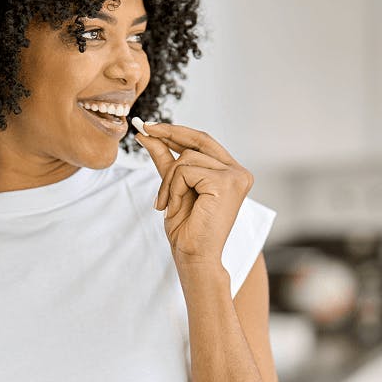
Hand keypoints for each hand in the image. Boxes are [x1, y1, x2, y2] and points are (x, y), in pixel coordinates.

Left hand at [134, 119, 253, 267]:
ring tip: (168, 204)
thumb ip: (165, 160)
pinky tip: (176, 207)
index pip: (203, 142)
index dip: (177, 132)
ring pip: (186, 157)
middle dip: (167, 138)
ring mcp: (235, 176)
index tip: (151, 126)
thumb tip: (147, 134)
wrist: (194, 256)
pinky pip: (185, 171)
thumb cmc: (187, 228)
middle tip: (143, 132)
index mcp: (231, 172)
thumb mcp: (174, 187)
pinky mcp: (225, 183)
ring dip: (168, 181)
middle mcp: (239, 172)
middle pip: (196, 142)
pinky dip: (173, 188)